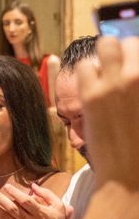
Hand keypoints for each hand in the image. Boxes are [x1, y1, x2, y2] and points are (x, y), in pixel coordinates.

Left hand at [77, 36, 138, 189]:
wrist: (131, 176)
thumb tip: (132, 76)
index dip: (137, 59)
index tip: (132, 70)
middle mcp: (138, 77)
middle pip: (130, 41)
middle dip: (126, 52)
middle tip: (123, 70)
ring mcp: (116, 83)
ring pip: (106, 45)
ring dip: (105, 57)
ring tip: (107, 75)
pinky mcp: (91, 95)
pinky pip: (84, 66)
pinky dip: (87, 72)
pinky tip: (93, 88)